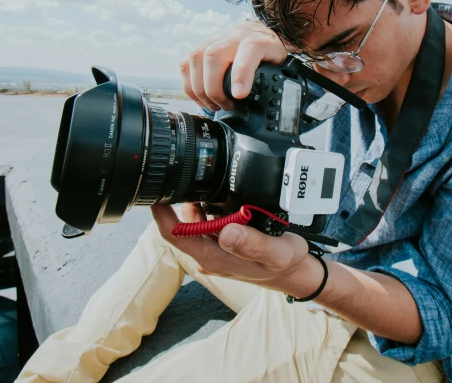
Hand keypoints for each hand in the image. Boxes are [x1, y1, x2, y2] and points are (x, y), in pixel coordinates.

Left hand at [151, 202, 321, 295]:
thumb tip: (226, 231)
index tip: (156, 190)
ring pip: (194, 220)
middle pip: (180, 223)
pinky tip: (224, 198)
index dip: (161, 212)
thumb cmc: (286, 266)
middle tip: (194, 176)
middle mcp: (209, 254)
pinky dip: (211, 207)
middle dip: (182, 199)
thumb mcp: (277, 253)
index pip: (174, 234)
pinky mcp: (222, 243)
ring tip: (214, 186)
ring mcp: (214, 249)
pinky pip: (207, 222)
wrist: (296, 274)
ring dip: (199, 202)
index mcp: (214, 257)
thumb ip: (252, 244)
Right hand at [179, 20, 287, 111]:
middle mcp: (235, 36)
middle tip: (225, 106)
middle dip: (214, 87)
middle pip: (214, 55)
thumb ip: (277, 79)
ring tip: (213, 105)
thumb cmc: (269, 52)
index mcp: (259, 40)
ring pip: (196, 58)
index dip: (241, 73)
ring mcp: (215, 38)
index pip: (249, 50)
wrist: (259, 32)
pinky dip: (190, 84)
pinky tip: (201, 97)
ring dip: (200, 88)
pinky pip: (187, 63)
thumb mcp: (280, 64)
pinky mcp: (202, 45)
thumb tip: (273, 102)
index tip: (239, 95)